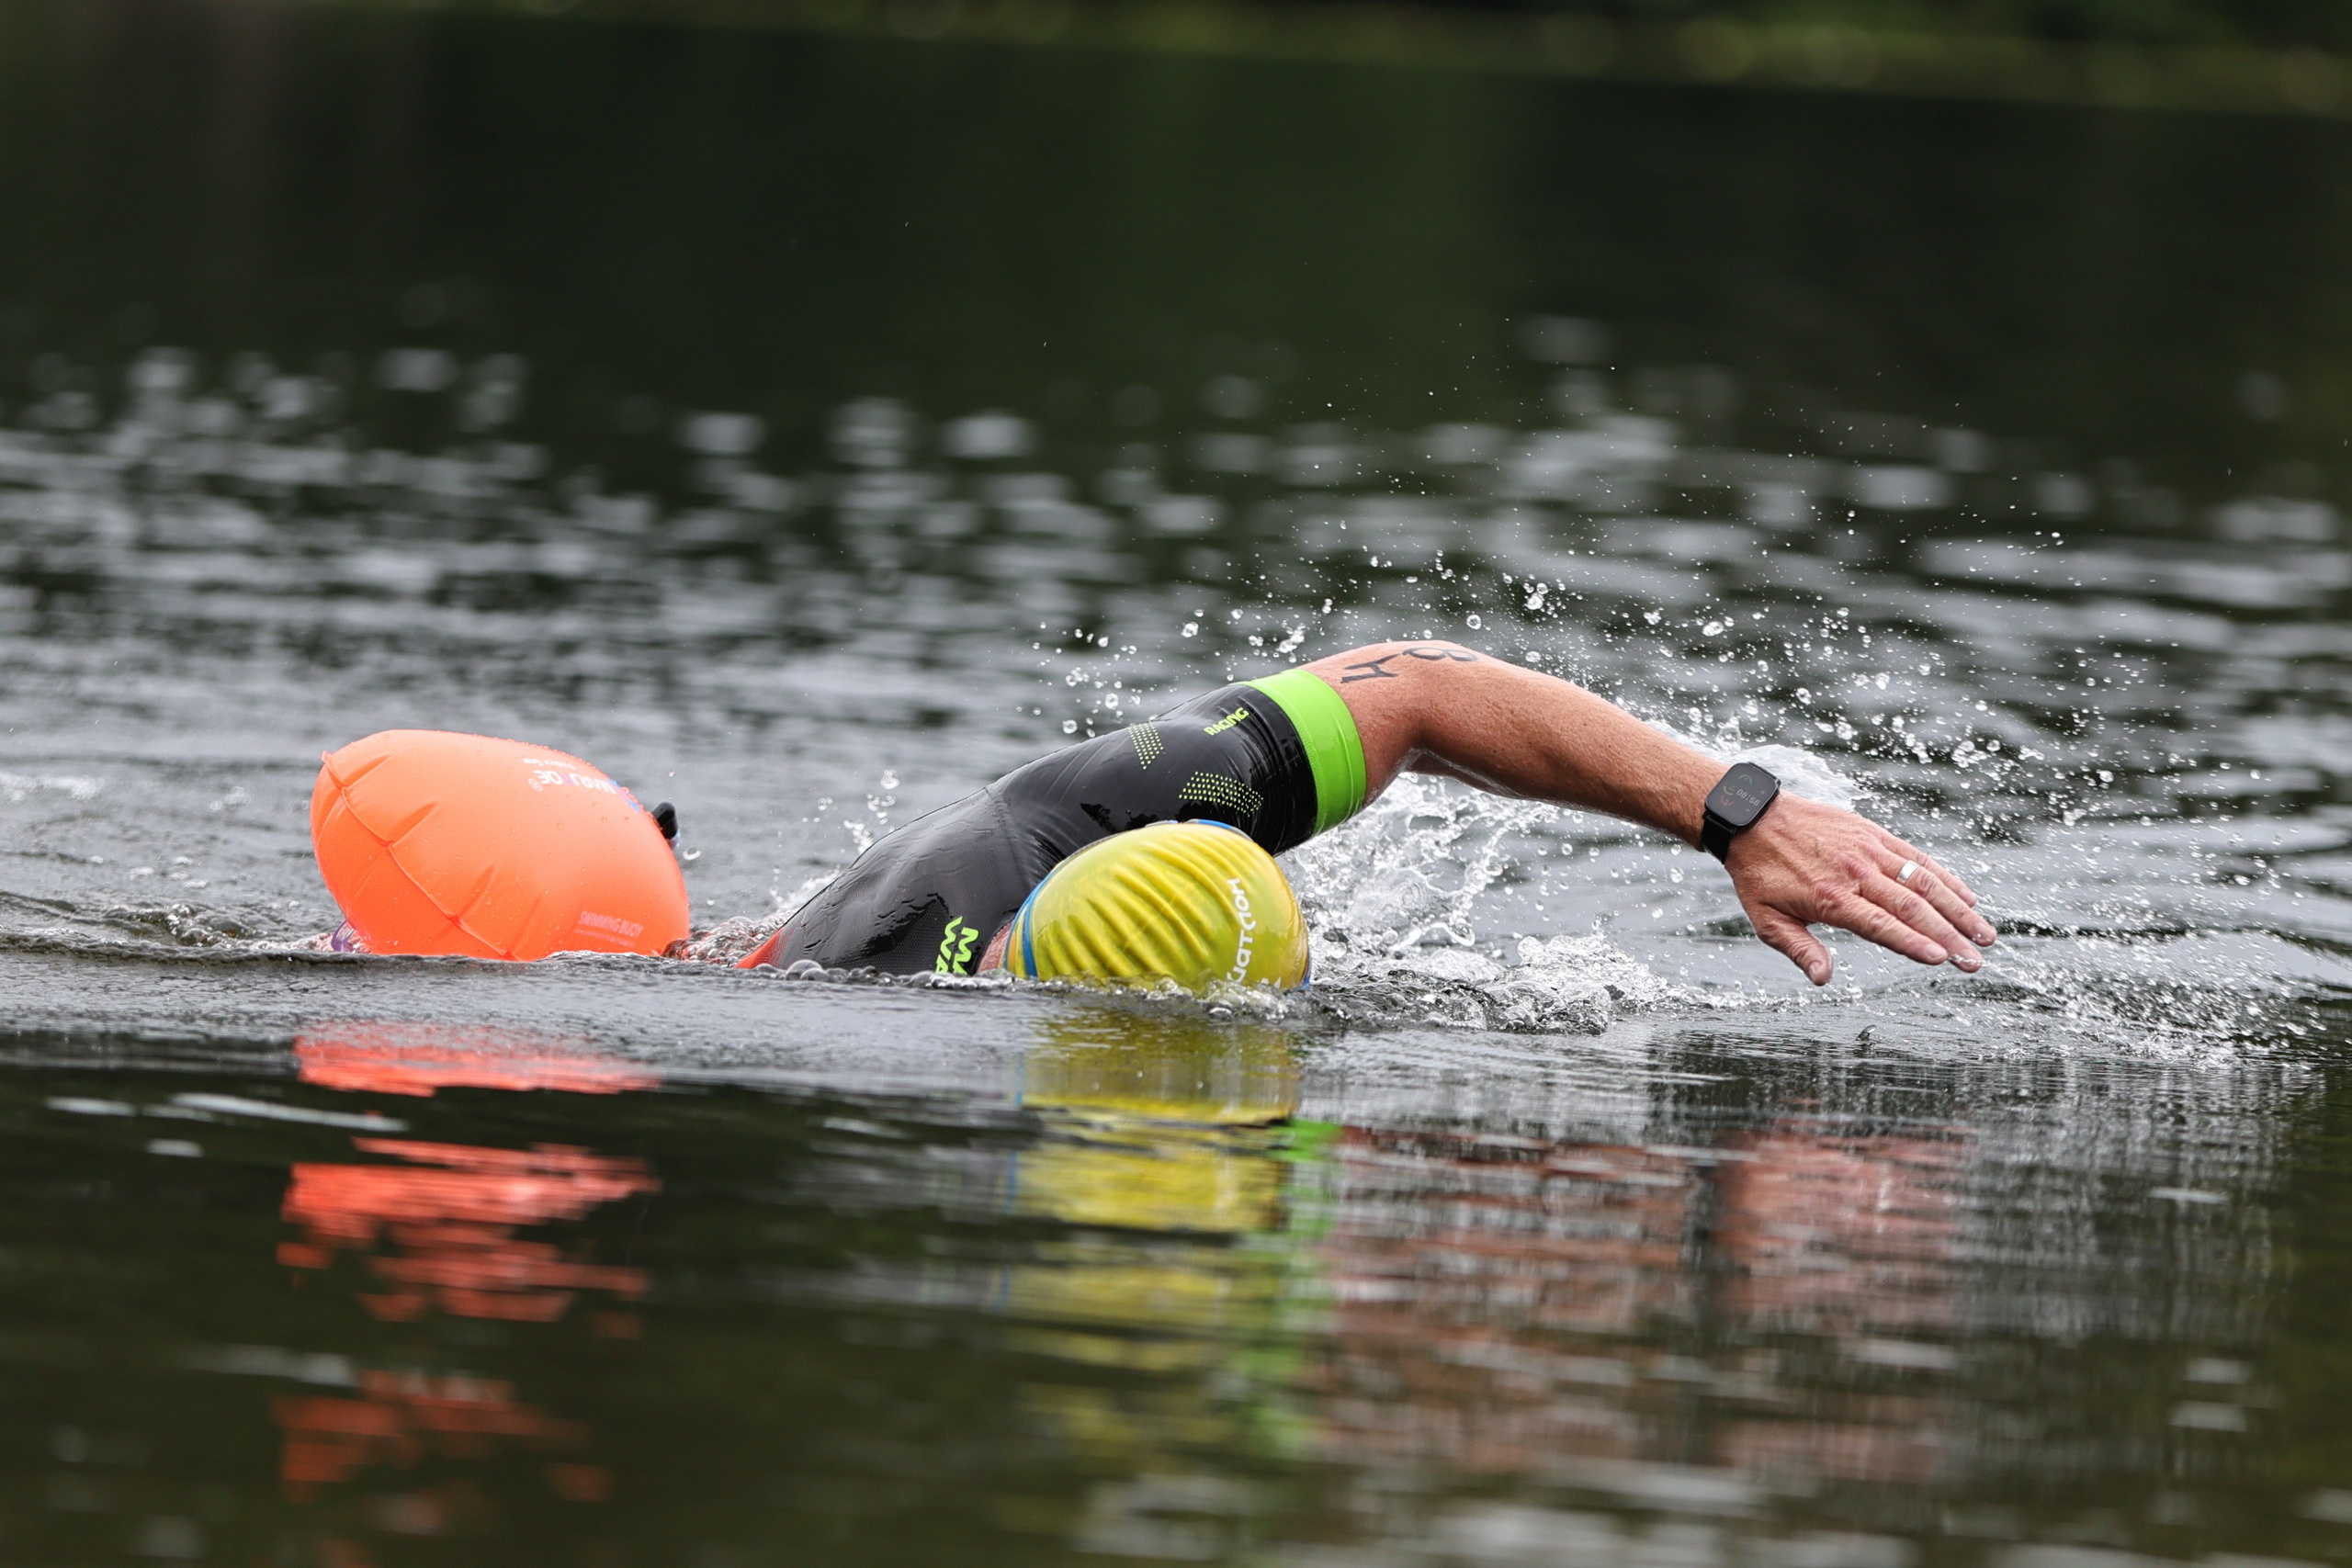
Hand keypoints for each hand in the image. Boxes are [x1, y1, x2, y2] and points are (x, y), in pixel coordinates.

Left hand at [1721, 794, 1995, 984]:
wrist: (1753, 818)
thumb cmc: (1759, 874)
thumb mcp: (1766, 918)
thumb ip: (1799, 949)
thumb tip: (1823, 980)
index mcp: (1831, 898)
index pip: (1881, 924)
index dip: (1913, 943)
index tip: (1943, 960)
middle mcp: (1856, 873)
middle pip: (1912, 907)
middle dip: (1949, 936)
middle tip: (1976, 962)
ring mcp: (1869, 850)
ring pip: (1923, 881)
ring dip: (1959, 910)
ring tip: (1986, 936)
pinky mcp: (1874, 834)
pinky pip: (1916, 857)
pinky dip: (1946, 878)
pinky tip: (1968, 898)